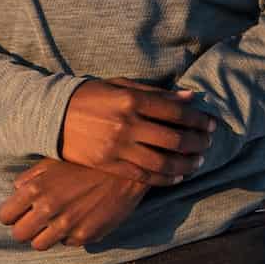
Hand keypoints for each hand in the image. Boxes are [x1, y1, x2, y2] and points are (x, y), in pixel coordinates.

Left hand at [0, 158, 146, 250]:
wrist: (123, 169)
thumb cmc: (85, 161)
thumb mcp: (53, 161)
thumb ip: (31, 177)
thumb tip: (16, 190)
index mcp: (35, 189)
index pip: (5, 216)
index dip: (11, 215)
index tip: (19, 212)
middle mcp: (47, 209)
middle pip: (19, 235)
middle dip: (25, 228)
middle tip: (35, 220)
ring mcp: (66, 225)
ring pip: (39, 245)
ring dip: (44, 235)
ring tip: (55, 221)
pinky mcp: (84, 236)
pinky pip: (66, 243)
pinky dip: (68, 235)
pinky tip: (77, 218)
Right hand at [59, 77, 215, 185]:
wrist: (53, 116)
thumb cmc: (90, 96)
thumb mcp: (120, 85)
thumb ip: (156, 93)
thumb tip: (189, 98)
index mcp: (131, 100)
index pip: (176, 112)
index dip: (198, 119)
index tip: (211, 124)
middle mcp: (127, 124)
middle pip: (174, 139)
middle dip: (197, 143)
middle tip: (208, 144)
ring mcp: (118, 147)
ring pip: (162, 161)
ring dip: (186, 164)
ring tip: (197, 162)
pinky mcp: (109, 165)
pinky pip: (144, 175)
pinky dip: (165, 178)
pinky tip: (177, 176)